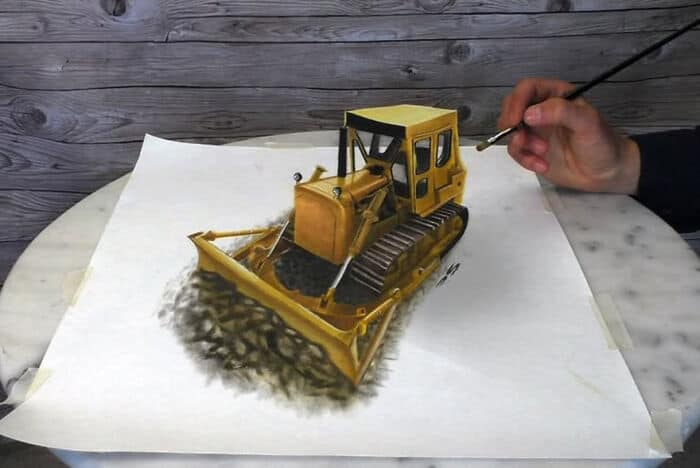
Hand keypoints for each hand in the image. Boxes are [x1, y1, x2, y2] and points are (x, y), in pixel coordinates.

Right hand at [498, 78, 639, 193]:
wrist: (607, 173)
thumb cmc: (602, 143)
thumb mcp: (587, 123)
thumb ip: (561, 112)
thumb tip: (529, 114)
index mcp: (556, 95)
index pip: (527, 89)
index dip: (517, 102)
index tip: (516, 120)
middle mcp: (542, 110)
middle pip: (511, 107)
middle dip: (512, 123)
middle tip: (521, 138)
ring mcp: (536, 131)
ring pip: (510, 131)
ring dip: (521, 144)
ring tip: (542, 153)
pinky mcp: (532, 150)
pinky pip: (516, 151)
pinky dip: (525, 159)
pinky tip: (542, 165)